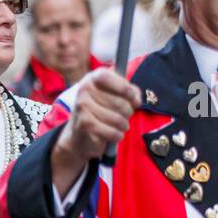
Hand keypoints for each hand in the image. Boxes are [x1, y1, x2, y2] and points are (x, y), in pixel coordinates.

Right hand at [52, 67, 140, 191]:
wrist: (75, 139)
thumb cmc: (97, 118)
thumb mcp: (110, 100)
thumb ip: (126, 92)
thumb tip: (142, 96)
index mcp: (94, 78)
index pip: (122, 81)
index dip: (132, 93)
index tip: (135, 101)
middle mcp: (86, 88)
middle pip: (125, 104)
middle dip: (126, 116)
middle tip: (116, 120)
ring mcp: (83, 106)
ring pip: (122, 119)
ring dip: (121, 129)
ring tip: (110, 130)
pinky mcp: (85, 124)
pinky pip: (114, 132)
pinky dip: (115, 138)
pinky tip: (106, 138)